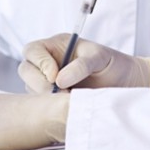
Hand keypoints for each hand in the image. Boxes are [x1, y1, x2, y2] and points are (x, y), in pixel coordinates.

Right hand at [18, 34, 149, 92]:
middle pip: (26, 69)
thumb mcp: (99, 58)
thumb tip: (59, 80)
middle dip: (40, 82)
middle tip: (61, 92)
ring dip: (45, 95)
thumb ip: (81, 65)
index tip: (55, 76)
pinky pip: (40, 101)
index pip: (33, 50)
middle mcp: (48, 61)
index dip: (40, 63)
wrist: (123, 82)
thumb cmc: (111, 63)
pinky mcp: (51, 96)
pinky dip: (50, 104)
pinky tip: (66, 103)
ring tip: (69, 98)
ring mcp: (48, 80)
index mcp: (56, 45)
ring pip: (31, 87)